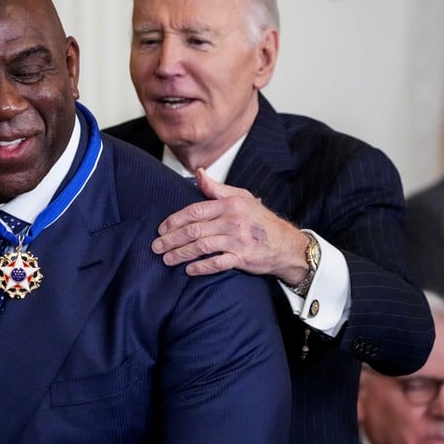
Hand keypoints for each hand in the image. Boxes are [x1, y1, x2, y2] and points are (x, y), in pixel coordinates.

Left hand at [152, 168, 309, 281]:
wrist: (287, 244)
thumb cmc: (260, 220)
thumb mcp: (242, 198)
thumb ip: (217, 188)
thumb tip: (199, 173)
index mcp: (229, 204)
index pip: (195, 211)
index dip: (174, 220)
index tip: (161, 229)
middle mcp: (232, 221)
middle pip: (194, 230)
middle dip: (171, 239)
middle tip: (156, 247)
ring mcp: (237, 240)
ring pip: (201, 246)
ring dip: (180, 253)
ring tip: (166, 259)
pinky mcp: (242, 257)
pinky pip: (217, 263)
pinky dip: (201, 267)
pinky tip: (188, 270)